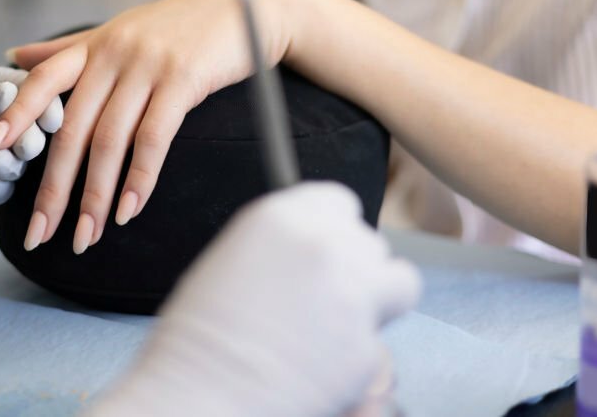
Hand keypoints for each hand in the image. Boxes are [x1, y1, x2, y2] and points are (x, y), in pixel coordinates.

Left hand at [0, 0, 308, 253]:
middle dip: (53, 188)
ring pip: (109, 143)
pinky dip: (139, 181)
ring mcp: (147, 67)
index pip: (42, 81)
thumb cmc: (182, 25)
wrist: (247, 4)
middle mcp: (114, 54)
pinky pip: (153, 139)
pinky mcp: (183, 80)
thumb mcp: (120, 30)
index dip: (15, 115)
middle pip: (71, 129)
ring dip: (95, 197)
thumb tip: (15, 55)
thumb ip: (69, 50)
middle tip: (40, 234)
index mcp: (95, 45)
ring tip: (86, 237)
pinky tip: (129, 212)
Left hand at [0, 66, 62, 268]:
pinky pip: (2, 187)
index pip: (27, 91)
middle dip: (33, 136)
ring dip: (17, 160)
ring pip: (22, 159)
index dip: (42, 102)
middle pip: (31, 127)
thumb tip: (15, 93)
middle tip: (26, 144)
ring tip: (1, 161)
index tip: (49, 115)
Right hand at [84, 182, 420, 416]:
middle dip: (356, 267)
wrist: (197, 395)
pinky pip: (380, 343)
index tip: (328, 247)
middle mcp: (325, 247)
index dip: (334, 229)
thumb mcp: (232, 260)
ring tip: (337, 326)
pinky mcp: (367, 350)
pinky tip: (319, 365)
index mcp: (282, 218)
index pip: (339, 202)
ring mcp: (353, 297)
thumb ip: (283, 246)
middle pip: (371, 242)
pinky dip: (357, 354)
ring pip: (400, 282)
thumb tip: (314, 254)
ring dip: (377, 299)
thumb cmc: (198, 337)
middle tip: (326, 296)